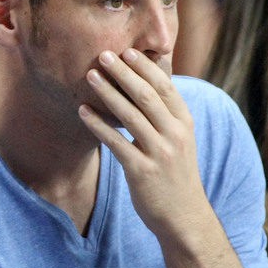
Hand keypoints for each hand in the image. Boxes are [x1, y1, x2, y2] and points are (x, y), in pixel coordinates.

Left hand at [77, 48, 207, 233]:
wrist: (183, 217)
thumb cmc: (175, 174)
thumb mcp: (179, 140)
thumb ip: (165, 115)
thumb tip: (145, 84)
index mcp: (184, 123)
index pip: (165, 87)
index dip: (145, 67)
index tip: (127, 51)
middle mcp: (175, 135)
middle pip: (146, 96)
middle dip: (124, 73)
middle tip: (104, 54)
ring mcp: (159, 153)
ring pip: (130, 116)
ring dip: (108, 93)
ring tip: (91, 76)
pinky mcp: (142, 171)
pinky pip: (116, 143)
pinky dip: (98, 124)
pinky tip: (83, 111)